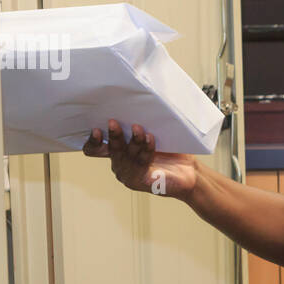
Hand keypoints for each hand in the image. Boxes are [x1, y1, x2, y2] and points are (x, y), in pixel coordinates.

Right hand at [82, 119, 198, 200]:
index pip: (94, 149)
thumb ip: (140, 124)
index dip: (92, 140)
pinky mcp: (140, 181)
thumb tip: (135, 102)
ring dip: (133, 140)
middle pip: (110, 149)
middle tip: (115, 122)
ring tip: (139, 129)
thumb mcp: (152, 133)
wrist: (191, 172)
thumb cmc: (172, 152)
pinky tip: (150, 139)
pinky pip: (140, 162)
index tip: (96, 128)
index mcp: (118, 151)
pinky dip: (145, 149)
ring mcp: (129, 174)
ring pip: (125, 155)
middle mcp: (121, 163)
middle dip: (113, 135)